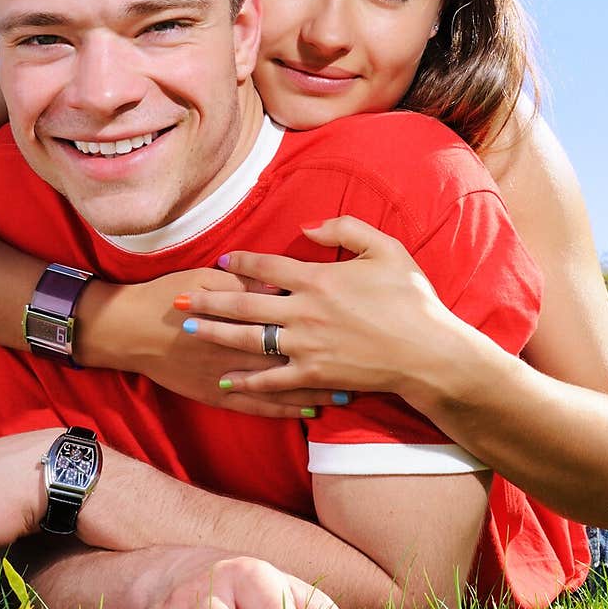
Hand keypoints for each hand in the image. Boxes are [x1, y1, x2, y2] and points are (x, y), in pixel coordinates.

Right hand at [83, 270, 333, 416]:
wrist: (130, 330)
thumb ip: (247, 279)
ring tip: (349, 394)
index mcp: (242, 311)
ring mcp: (231, 374)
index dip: (326, 321)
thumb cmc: (169, 294)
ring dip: (316, 390)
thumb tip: (283, 280)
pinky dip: (285, 410)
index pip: (292, 316)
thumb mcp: (208, 275)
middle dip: (331, 361)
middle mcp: (242, 346)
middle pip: (296, 354)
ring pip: (283, 385)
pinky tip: (308, 411)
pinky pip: (258, 406)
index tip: (357, 324)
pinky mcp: (219, 394)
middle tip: (366, 365)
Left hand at [175, 216, 450, 401]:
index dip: (239, 264)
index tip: (219, 263)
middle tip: (179, 299)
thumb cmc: (412, 299)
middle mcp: (303, 312)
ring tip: (189, 331)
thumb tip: (306, 228)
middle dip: (208, 301)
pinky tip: (224, 380)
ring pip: (248, 340)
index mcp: (318, 279)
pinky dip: (246, 381)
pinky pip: (271, 379)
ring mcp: (305, 346)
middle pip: (244, 304)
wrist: (428, 352)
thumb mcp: (386, 249)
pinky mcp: (313, 374)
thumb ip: (345, 229)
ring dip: (216, 335)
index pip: (266, 268)